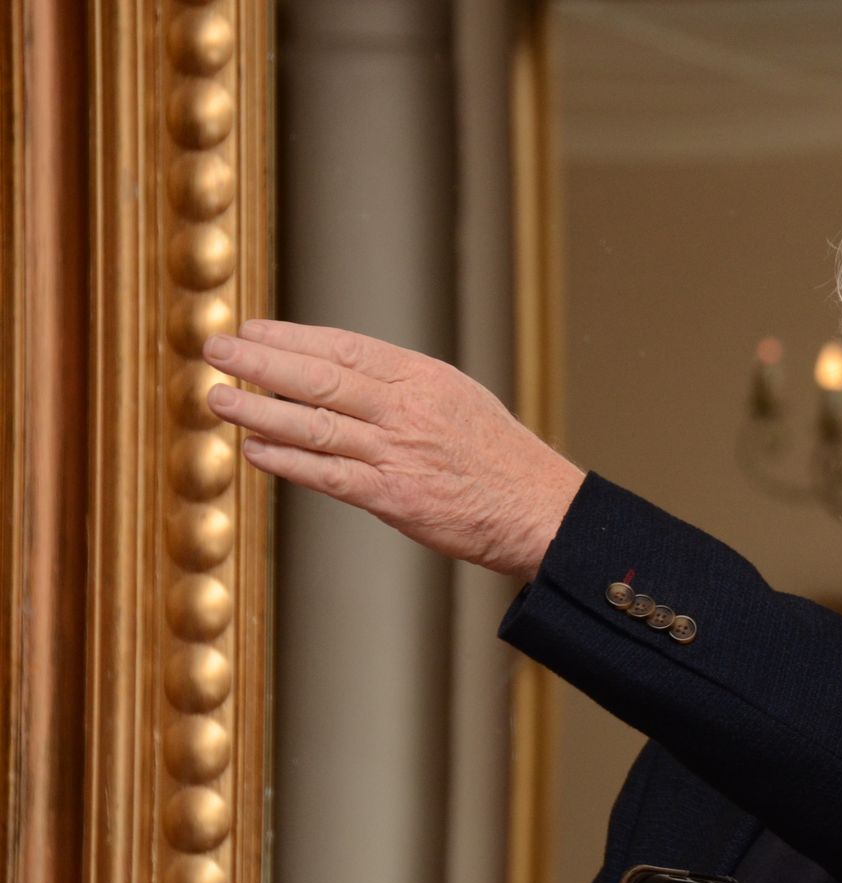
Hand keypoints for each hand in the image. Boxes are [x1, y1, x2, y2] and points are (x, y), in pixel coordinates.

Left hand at [202, 318, 585, 580]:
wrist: (542, 510)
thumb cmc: (503, 460)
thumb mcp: (459, 401)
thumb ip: (405, 390)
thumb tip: (350, 379)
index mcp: (424, 378)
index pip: (344, 346)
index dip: (291, 336)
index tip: (251, 330)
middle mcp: (407, 409)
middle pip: (319, 376)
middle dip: (260, 361)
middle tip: (215, 348)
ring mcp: (398, 453)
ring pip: (314, 424)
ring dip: (259, 409)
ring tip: (218, 396)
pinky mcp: (394, 497)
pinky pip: (328, 476)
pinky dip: (287, 462)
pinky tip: (255, 451)